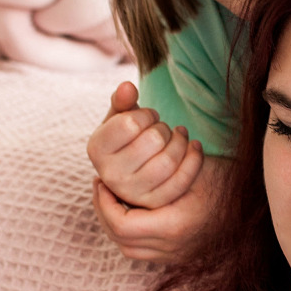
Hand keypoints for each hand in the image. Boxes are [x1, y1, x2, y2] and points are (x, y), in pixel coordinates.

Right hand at [87, 81, 203, 208]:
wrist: (135, 167)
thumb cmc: (127, 136)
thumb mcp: (120, 116)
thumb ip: (122, 100)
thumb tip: (127, 87)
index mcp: (97, 149)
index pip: (131, 124)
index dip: (147, 115)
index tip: (149, 117)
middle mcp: (110, 174)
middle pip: (153, 140)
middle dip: (163, 128)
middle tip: (162, 129)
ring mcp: (132, 192)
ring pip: (169, 161)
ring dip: (180, 141)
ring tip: (179, 135)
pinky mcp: (154, 202)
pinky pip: (182, 180)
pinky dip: (194, 158)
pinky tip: (194, 145)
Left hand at [92, 156, 227, 260]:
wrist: (257, 204)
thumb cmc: (226, 179)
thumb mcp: (192, 168)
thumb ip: (157, 171)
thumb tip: (122, 164)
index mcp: (174, 226)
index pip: (122, 225)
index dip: (105, 204)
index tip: (102, 181)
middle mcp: (173, 248)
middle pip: (121, 241)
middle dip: (105, 212)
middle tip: (102, 188)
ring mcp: (177, 256)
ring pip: (129, 249)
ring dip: (116, 224)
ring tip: (113, 198)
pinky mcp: (180, 257)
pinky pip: (144, 251)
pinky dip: (131, 232)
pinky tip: (133, 210)